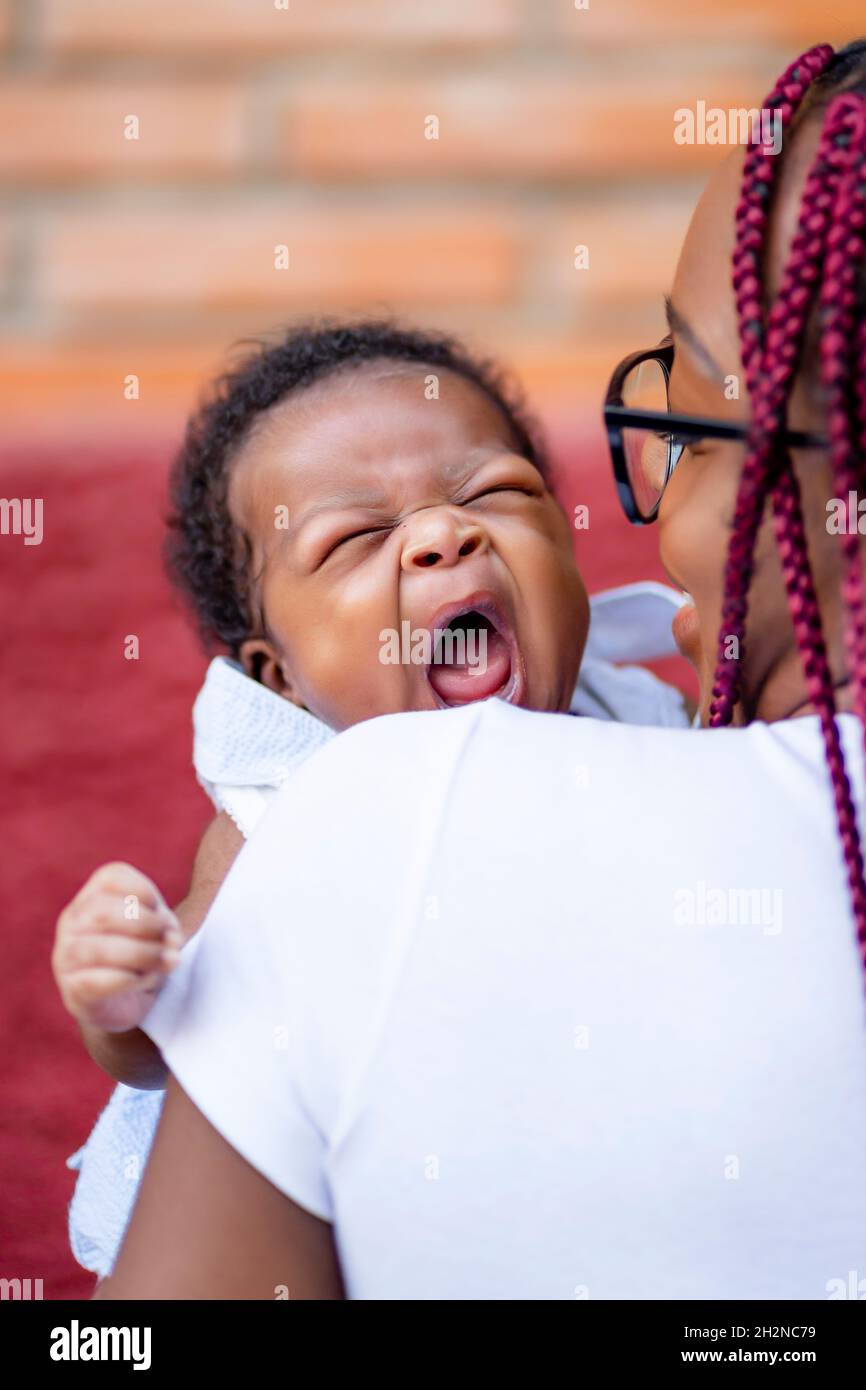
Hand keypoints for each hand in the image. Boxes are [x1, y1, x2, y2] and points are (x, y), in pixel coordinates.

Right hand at [52, 862, 182, 1033]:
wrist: (126, 1003)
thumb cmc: (143, 955)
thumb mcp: (158, 930)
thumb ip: (166, 927)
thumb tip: (170, 941)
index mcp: (93, 897)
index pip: (112, 877)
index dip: (145, 892)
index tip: (162, 913)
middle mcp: (72, 922)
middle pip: (103, 912)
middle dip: (147, 925)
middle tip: (172, 941)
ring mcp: (66, 956)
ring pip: (99, 949)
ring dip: (144, 954)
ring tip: (168, 962)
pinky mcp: (72, 991)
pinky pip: (96, 983)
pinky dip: (129, 980)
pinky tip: (143, 982)